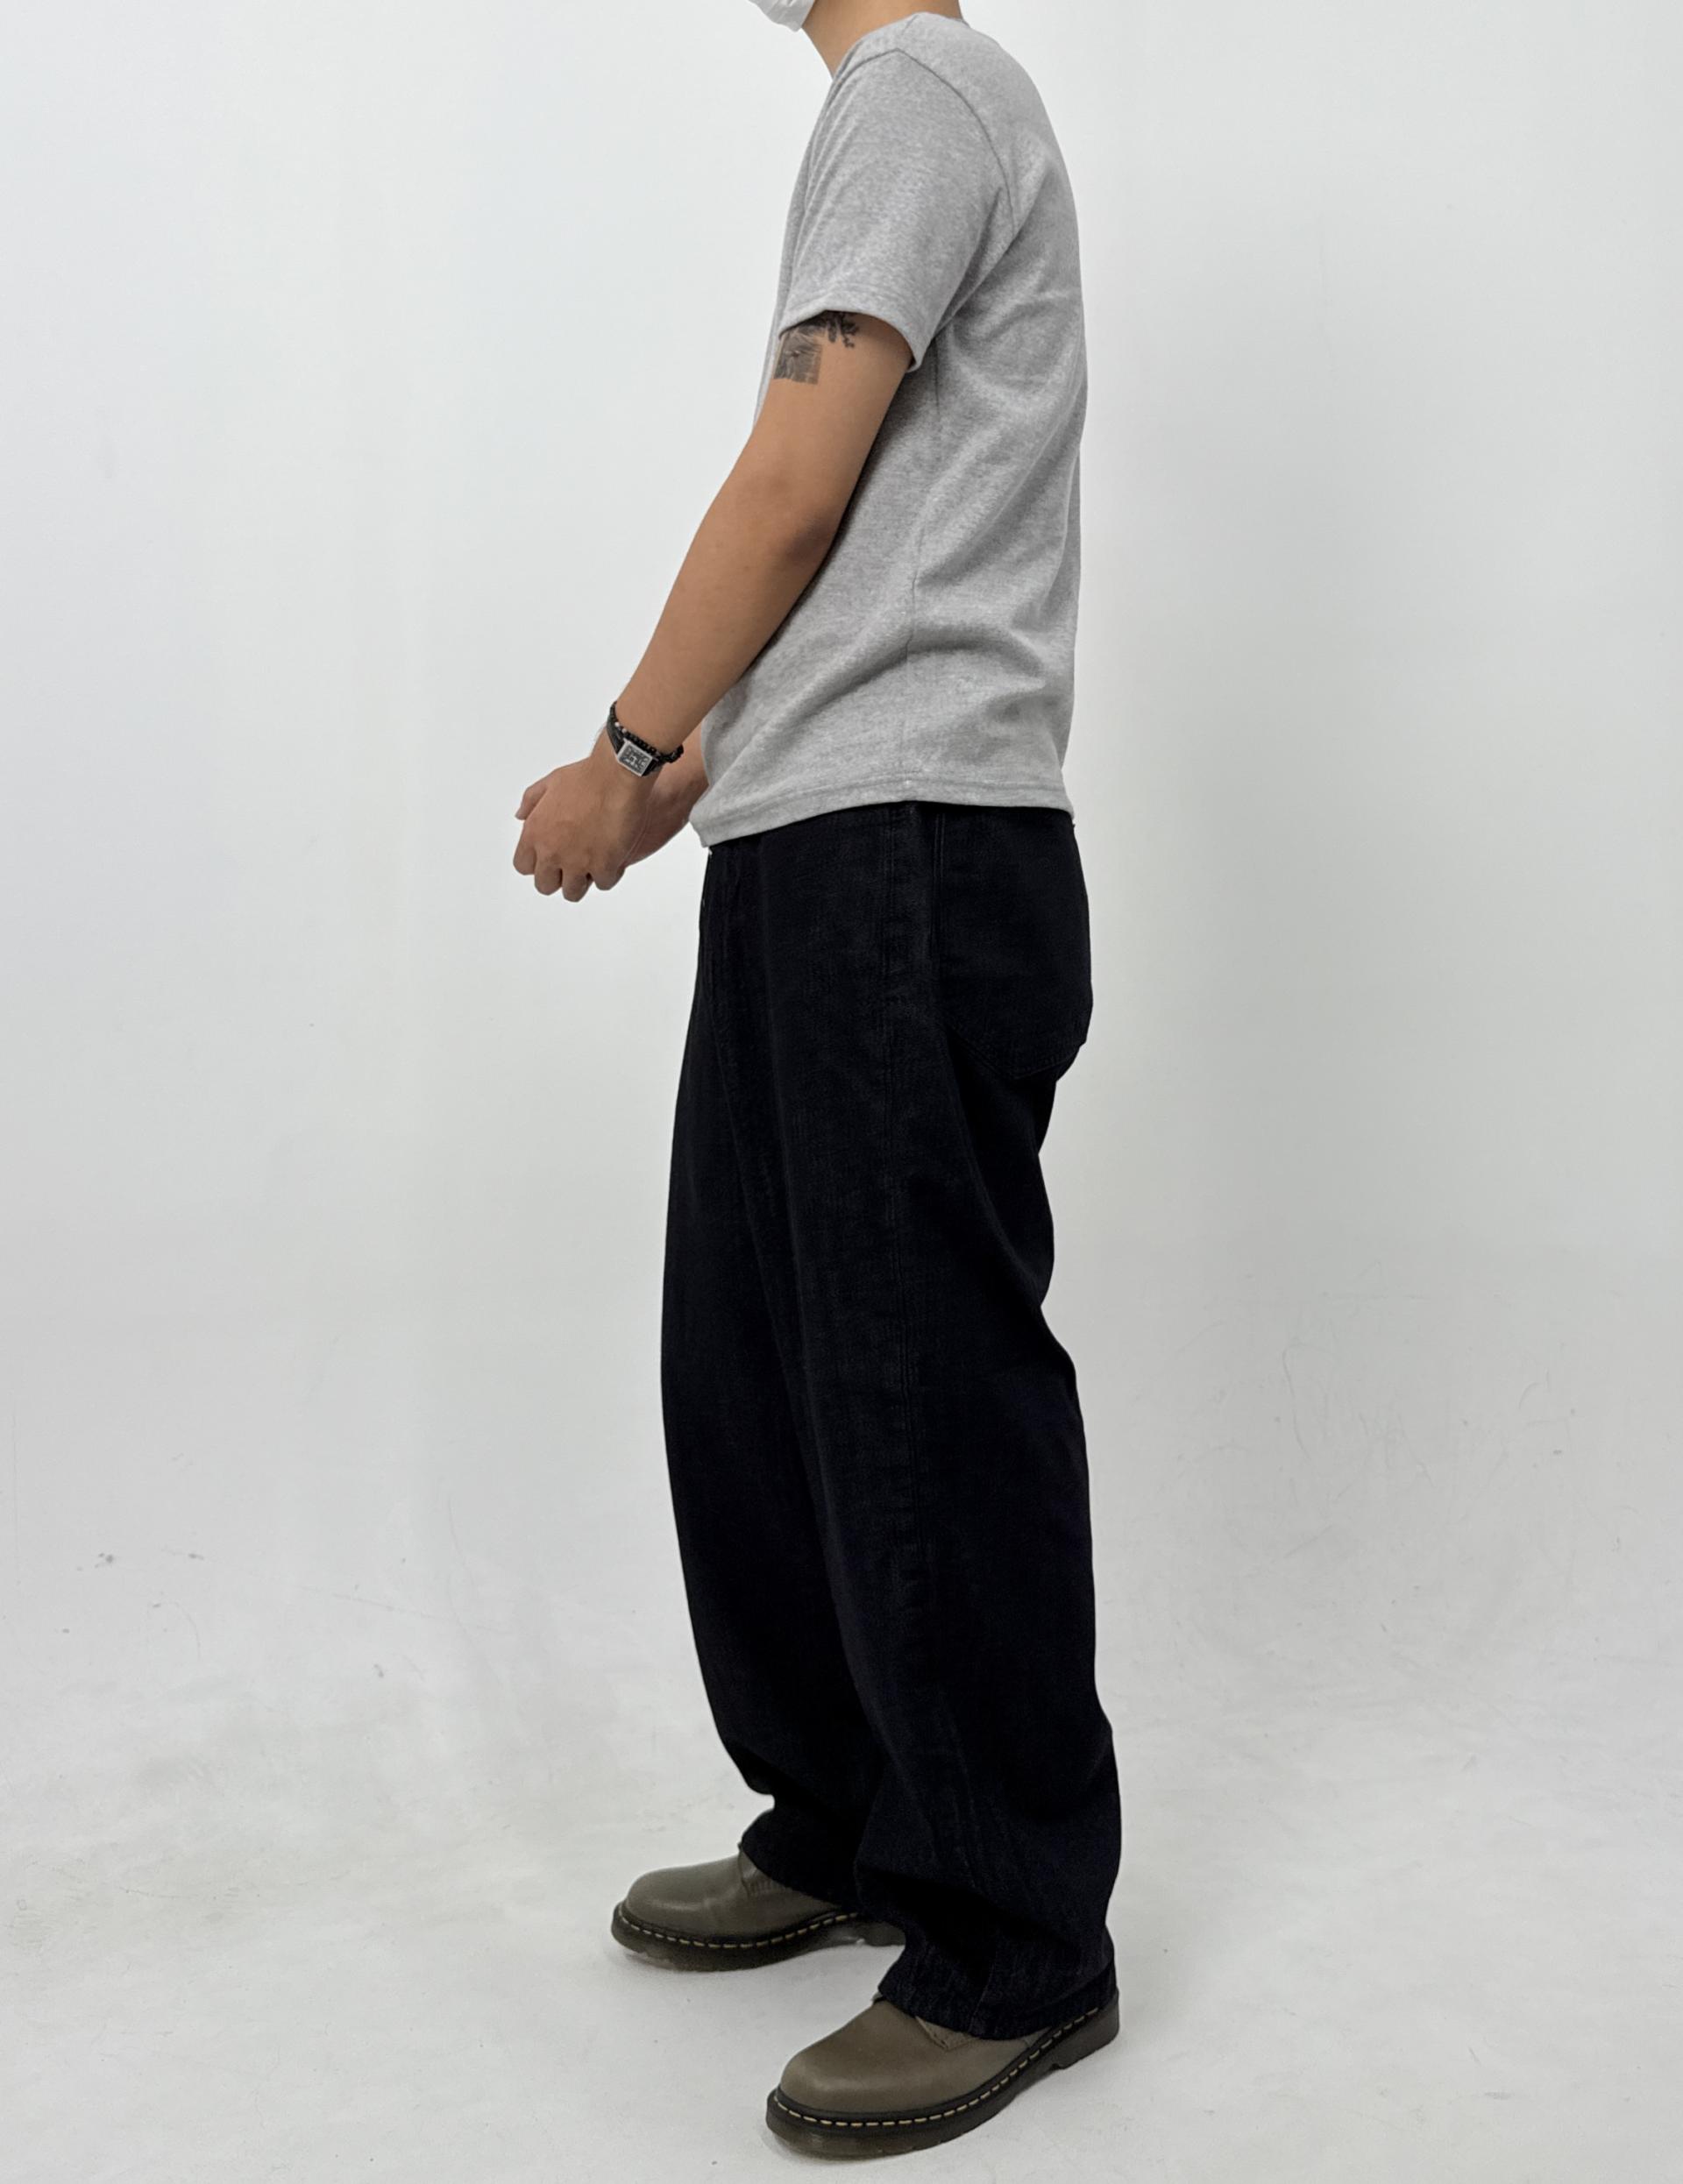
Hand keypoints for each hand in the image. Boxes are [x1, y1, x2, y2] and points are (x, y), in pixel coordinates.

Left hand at [512, 734, 655, 901]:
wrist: (617, 776)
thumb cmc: (586, 776)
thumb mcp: (549, 782)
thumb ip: (531, 802)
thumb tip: (520, 815)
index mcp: (535, 833)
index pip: (523, 866)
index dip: (537, 864)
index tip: (549, 859)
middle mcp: (552, 852)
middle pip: (545, 886)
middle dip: (558, 878)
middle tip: (571, 866)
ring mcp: (577, 862)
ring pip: (572, 892)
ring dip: (582, 881)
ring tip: (593, 865)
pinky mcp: (603, 866)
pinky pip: (603, 884)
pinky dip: (608, 874)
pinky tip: (613, 860)